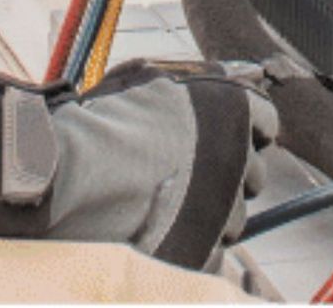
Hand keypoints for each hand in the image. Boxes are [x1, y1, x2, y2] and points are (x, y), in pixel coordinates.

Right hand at [0, 59, 276, 269]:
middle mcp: (238, 160)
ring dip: (211, 213)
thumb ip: (200, 83)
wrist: (65, 177)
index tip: (224, 138)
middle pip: (252, 174)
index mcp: (233, 111)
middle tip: (185, 172)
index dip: (244, 130)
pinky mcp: (203, 256)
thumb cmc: (101, 124)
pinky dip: (196, 249)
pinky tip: (162, 233)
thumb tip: (233, 74)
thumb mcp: (153, 82)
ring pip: (234, 219)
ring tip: (165, 203)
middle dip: (227, 174)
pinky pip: (215, 257)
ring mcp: (223, 212)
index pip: (267, 122)